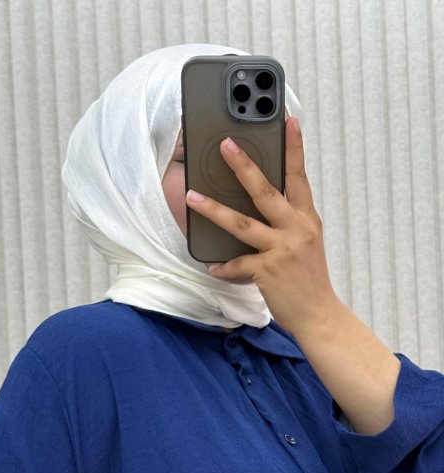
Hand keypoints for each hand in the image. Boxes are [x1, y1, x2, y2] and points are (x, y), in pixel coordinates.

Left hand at [184, 116, 341, 334]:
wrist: (319, 314)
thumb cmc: (307, 279)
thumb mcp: (306, 243)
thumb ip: (288, 223)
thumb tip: (264, 208)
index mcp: (306, 219)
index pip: (300, 176)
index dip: (294, 147)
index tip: (288, 120)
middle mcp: (296, 229)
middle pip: (267, 190)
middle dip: (244, 165)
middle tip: (226, 145)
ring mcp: (282, 249)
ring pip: (242, 223)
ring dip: (214, 209)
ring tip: (192, 196)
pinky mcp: (267, 271)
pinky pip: (236, 265)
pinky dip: (223, 266)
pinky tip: (213, 266)